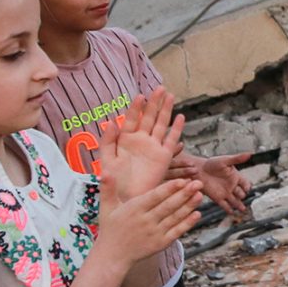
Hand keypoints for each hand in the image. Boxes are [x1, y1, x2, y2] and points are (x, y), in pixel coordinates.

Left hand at [99, 89, 185, 203]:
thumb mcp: (107, 159)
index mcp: (125, 140)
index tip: (141, 96)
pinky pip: (171, 140)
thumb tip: (111, 122)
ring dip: (166, 110)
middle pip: (149, 117)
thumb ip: (107, 141)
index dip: (136, 107)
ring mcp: (153, 148)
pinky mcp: (164, 157)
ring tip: (170, 95)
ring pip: (161, 125)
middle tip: (160, 88)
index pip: (131, 119)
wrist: (127, 198)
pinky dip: (177, 129)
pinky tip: (180, 117)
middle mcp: (141, 141)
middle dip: (154, 103)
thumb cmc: (115, 181)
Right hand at [99, 176, 202, 267]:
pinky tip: (197, 214)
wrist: (113, 256)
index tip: (183, 180)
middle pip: (168, 205)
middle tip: (199, 183)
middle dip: (185, 194)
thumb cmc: (111, 229)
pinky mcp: (161, 244)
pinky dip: (187, 223)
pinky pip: (176, 232)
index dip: (170, 188)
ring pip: (175, 217)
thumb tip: (105, 171)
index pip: (155, 196)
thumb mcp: (106, 208)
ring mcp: (154, 233)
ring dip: (189, 206)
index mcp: (134, 209)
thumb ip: (107, 189)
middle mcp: (145, 221)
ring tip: (200, 195)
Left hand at [194, 151, 253, 220]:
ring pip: (235, 201)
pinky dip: (228, 209)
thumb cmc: (211, 163)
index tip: (247, 188)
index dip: (247, 186)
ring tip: (242, 209)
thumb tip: (250, 154)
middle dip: (243, 196)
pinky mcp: (217, 198)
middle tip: (244, 199)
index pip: (245, 183)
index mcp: (235, 177)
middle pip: (241, 193)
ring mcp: (225, 193)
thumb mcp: (225, 160)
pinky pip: (225, 205)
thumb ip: (237, 159)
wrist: (198, 170)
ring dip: (239, 205)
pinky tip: (232, 212)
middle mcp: (232, 186)